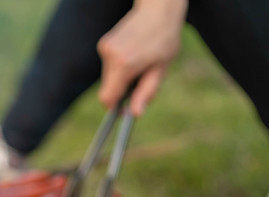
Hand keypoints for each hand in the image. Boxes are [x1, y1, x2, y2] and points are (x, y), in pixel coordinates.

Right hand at [97, 0, 187, 115]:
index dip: (115, 106)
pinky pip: (108, 65)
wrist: (157, 8)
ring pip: (108, 77)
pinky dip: (119, 66)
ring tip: (140, 62)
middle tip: (141, 78)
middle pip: (108, 88)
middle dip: (122, 90)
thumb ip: (146, 92)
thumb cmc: (164, 38)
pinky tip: (133, 54)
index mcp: (124, 64)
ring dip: (121, 77)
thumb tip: (135, 114)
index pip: (107, 98)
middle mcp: (110, 56)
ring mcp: (105, 48)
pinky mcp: (104, 44)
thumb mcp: (160, 69)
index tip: (125, 107)